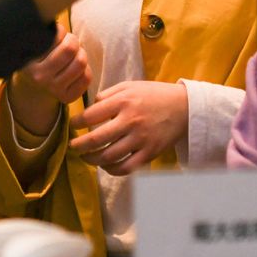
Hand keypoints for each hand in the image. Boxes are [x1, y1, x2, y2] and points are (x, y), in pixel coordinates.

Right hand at [9, 24, 90, 135]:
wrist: (32, 87)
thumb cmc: (37, 56)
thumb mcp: (34, 42)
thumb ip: (44, 29)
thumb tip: (56, 5)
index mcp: (29, 62)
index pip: (57, 36)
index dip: (61, 32)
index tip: (56, 36)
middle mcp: (40, 78)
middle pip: (72, 49)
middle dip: (74, 41)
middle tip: (69, 42)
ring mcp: (54, 90)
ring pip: (81, 62)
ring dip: (80, 54)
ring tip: (73, 55)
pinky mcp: (67, 98)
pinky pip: (87, 77)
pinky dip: (85, 69)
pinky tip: (75, 68)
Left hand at [70, 79, 190, 176]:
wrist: (184, 106)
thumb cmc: (153, 95)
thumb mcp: (129, 86)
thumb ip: (108, 94)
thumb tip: (90, 107)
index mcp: (123, 102)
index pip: (90, 116)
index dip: (76, 123)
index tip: (72, 127)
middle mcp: (130, 121)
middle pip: (96, 139)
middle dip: (79, 146)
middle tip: (73, 147)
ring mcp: (141, 139)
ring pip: (108, 157)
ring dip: (92, 159)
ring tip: (86, 157)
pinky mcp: (150, 153)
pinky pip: (126, 168)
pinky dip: (111, 170)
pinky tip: (105, 166)